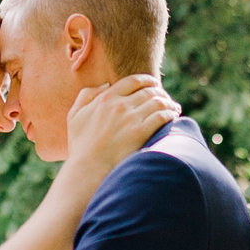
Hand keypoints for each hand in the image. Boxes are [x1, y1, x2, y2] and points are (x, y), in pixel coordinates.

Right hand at [63, 73, 179, 176]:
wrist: (88, 169)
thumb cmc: (80, 146)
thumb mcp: (75, 115)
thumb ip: (86, 95)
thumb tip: (106, 85)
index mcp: (105, 98)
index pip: (132, 81)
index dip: (147, 80)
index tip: (153, 84)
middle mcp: (120, 105)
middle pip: (148, 91)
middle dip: (160, 92)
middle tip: (166, 98)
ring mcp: (131, 118)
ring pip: (158, 102)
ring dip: (169, 102)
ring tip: (174, 107)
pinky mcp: (141, 132)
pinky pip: (162, 116)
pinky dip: (170, 113)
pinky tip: (173, 116)